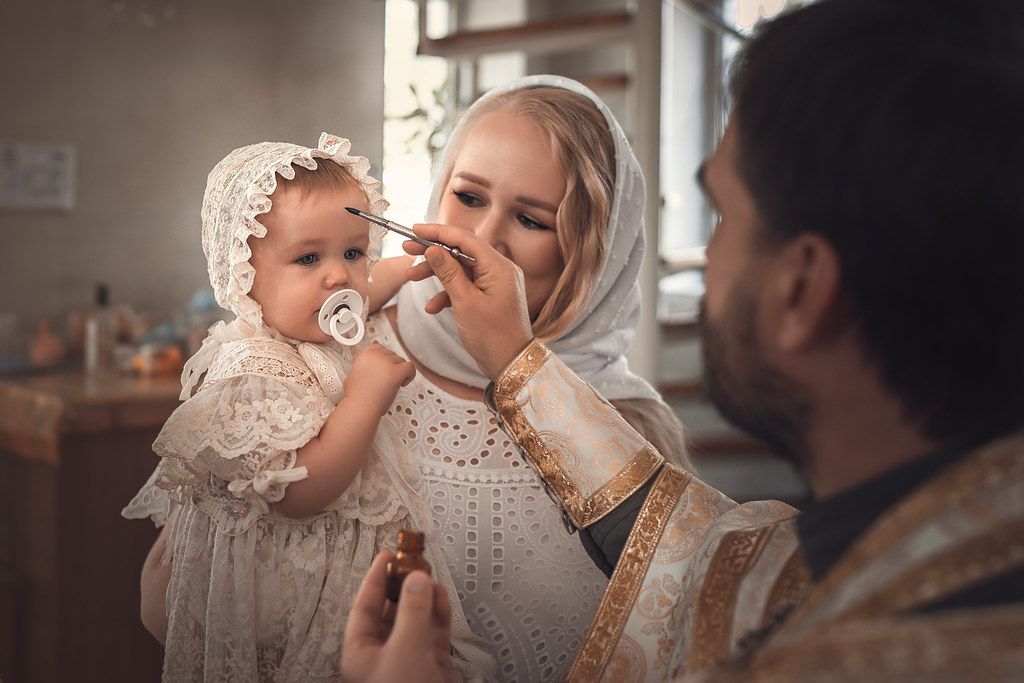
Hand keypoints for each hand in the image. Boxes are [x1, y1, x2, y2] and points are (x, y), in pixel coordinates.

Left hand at [342, 551, 454, 682]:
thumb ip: (412, 611)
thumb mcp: (404, 649)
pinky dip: (439, 612)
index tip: (387, 556)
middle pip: (391, 609)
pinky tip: (442, 595)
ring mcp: (409, 658)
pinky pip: (434, 630)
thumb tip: (416, 579)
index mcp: (361, 652)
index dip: (375, 578)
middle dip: (404, 585)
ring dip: (424, 596)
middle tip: (413, 562)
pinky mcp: (432, 662)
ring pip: (415, 618)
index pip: (365, 606)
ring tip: (430, 575)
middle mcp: (383, 653)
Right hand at [344, 343, 415, 414]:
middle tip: (387, 381)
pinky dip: (410, 375)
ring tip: (392, 385)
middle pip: (392, 355)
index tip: (383, 370)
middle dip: (392, 367)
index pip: (380, 348)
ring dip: (399, 372)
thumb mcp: (355, 373)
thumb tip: (373, 367)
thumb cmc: (356, 396)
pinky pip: (410, 367)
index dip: (384, 359)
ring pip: (401, 361)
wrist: (359, 407)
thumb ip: (365, 366)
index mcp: (365, 355)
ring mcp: (386, 363)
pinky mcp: (396, 372)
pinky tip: (402, 384)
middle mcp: (376, 356)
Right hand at [404, 224, 532, 379]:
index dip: (438, 232)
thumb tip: (433, 249)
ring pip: (460, 269)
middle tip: (407, 248)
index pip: (465, 238)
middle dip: (433, 251)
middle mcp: (499, 270)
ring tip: (411, 278)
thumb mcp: (465, 302)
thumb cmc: (492, 336)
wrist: (510, 364)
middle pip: (461, 251)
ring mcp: (495, 284)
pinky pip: (465, 286)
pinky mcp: (489, 296)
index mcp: (498, 266)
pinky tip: (432, 308)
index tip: (414, 229)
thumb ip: (449, 273)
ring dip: (436, 273)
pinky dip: (447, 293)